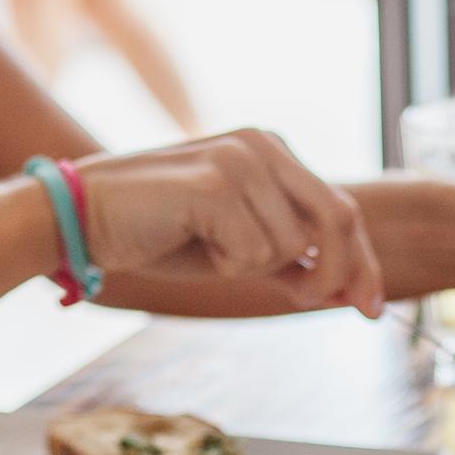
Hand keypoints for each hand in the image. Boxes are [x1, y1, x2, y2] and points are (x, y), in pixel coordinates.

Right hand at [73, 130, 386, 314]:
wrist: (83, 218)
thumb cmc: (157, 233)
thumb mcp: (237, 248)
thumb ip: (289, 258)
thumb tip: (343, 288)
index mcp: (273, 151)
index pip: (342, 208)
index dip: (363, 263)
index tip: (371, 308)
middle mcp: (264, 145)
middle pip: (339, 218)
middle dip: (335, 274)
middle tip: (306, 300)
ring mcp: (242, 159)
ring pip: (293, 246)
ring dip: (253, 268)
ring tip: (207, 249)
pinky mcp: (217, 183)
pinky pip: (254, 253)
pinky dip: (227, 266)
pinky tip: (190, 242)